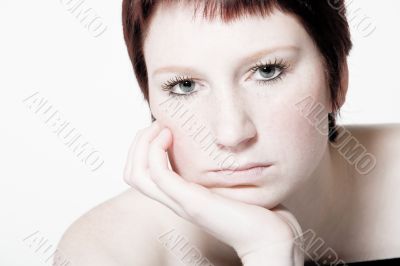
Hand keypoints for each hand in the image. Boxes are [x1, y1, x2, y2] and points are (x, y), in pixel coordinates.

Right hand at [123, 121, 303, 263]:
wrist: (270, 234)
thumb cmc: (255, 207)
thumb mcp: (229, 183)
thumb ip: (216, 169)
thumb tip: (219, 147)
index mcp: (181, 196)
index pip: (141, 174)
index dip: (143, 148)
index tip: (164, 128)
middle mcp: (174, 200)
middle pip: (132, 173)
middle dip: (138, 143)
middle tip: (159, 125)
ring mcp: (180, 202)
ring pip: (137, 173)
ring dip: (143, 143)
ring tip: (163, 128)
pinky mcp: (191, 202)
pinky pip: (157, 173)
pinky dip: (156, 149)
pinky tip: (171, 135)